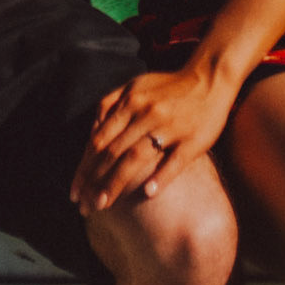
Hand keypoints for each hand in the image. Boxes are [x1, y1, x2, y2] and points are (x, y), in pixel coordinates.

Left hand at [70, 65, 236, 214]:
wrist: (210, 78)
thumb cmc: (169, 86)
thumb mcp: (136, 86)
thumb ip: (111, 104)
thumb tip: (91, 132)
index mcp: (131, 101)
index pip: (99, 139)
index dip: (84, 167)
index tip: (74, 192)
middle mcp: (146, 113)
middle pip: (113, 151)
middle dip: (94, 181)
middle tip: (83, 206)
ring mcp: (170, 126)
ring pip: (136, 157)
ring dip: (116, 183)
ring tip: (103, 205)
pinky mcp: (192, 139)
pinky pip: (175, 161)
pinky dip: (160, 176)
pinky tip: (147, 194)